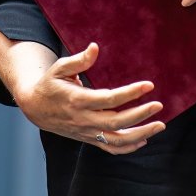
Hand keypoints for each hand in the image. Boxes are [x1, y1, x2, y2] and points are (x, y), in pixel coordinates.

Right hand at [9, 41, 165, 153]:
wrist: (35, 107)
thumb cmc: (50, 84)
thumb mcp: (59, 68)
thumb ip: (78, 60)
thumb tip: (95, 48)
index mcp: (78, 100)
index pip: (109, 99)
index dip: (130, 93)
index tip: (149, 85)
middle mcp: (84, 119)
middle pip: (117, 122)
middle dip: (140, 115)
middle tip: (159, 105)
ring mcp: (87, 132)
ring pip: (116, 140)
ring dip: (140, 135)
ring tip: (160, 125)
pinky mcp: (89, 139)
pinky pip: (110, 148)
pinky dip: (128, 147)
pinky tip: (144, 139)